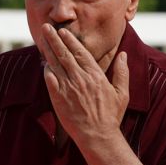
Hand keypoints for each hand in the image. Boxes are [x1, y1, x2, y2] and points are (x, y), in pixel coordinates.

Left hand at [38, 24, 128, 147]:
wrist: (98, 137)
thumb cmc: (111, 116)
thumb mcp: (122, 93)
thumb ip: (122, 72)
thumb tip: (123, 55)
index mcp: (95, 75)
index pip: (80, 53)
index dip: (70, 40)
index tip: (63, 31)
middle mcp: (80, 79)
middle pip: (64, 54)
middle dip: (55, 39)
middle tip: (46, 27)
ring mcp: (68, 88)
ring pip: (55, 64)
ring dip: (48, 50)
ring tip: (41, 39)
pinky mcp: (58, 99)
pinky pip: (49, 80)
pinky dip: (45, 70)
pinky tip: (42, 62)